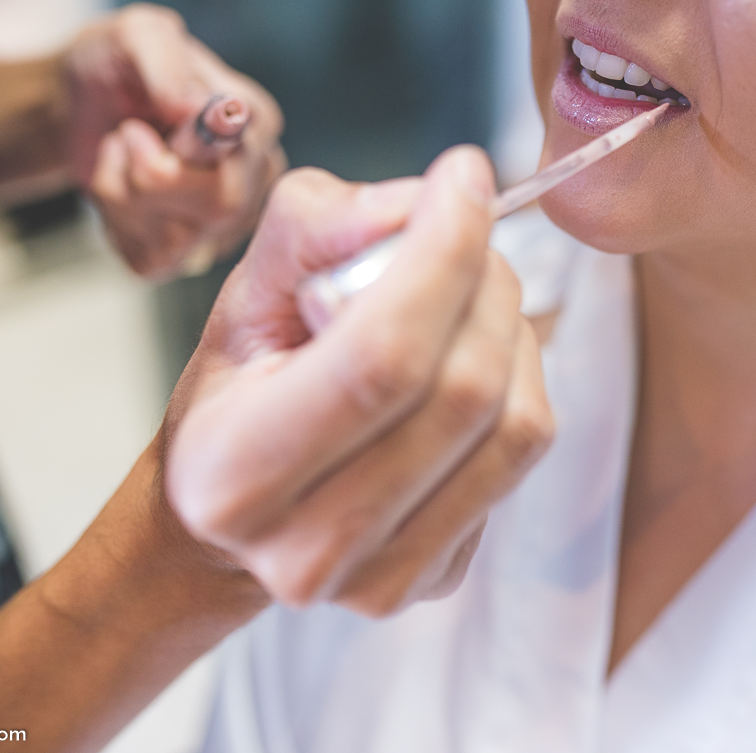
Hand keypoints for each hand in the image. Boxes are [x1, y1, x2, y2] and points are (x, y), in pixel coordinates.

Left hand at [65, 4, 286, 278]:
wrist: (78, 104)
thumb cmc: (114, 65)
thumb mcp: (133, 37)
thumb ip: (167, 64)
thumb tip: (202, 110)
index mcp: (256, 121)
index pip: (237, 161)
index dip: (175, 154)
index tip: (133, 129)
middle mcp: (255, 178)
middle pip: (216, 207)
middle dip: (144, 176)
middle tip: (124, 137)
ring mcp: (225, 224)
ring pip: (177, 240)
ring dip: (122, 197)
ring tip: (122, 158)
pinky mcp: (187, 254)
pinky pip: (152, 262)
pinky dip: (118, 227)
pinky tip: (121, 194)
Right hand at [163, 147, 554, 616]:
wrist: (234, 505)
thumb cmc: (239, 387)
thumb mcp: (248, 290)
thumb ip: (318, 226)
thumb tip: (421, 202)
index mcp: (236, 474)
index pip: (380, 361)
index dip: (440, 256)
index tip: (462, 176)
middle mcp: (308, 549)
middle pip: (460, 391)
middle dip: (484, 283)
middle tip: (466, 235)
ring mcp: (381, 579)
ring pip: (513, 425)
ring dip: (510, 330)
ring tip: (465, 299)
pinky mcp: (438, 577)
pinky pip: (521, 456)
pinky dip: (515, 383)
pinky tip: (467, 363)